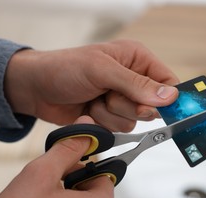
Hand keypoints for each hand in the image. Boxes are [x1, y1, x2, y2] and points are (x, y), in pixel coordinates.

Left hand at [4, 40, 178, 131]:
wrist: (36, 89)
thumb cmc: (65, 68)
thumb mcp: (102, 71)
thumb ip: (136, 84)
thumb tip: (169, 96)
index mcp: (136, 59)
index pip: (167, 81)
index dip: (167, 98)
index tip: (159, 109)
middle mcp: (132, 80)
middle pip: (152, 106)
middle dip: (128, 105)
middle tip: (110, 95)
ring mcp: (121, 100)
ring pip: (133, 121)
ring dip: (110, 114)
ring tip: (94, 99)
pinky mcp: (110, 116)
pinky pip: (118, 129)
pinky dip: (101, 122)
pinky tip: (88, 110)